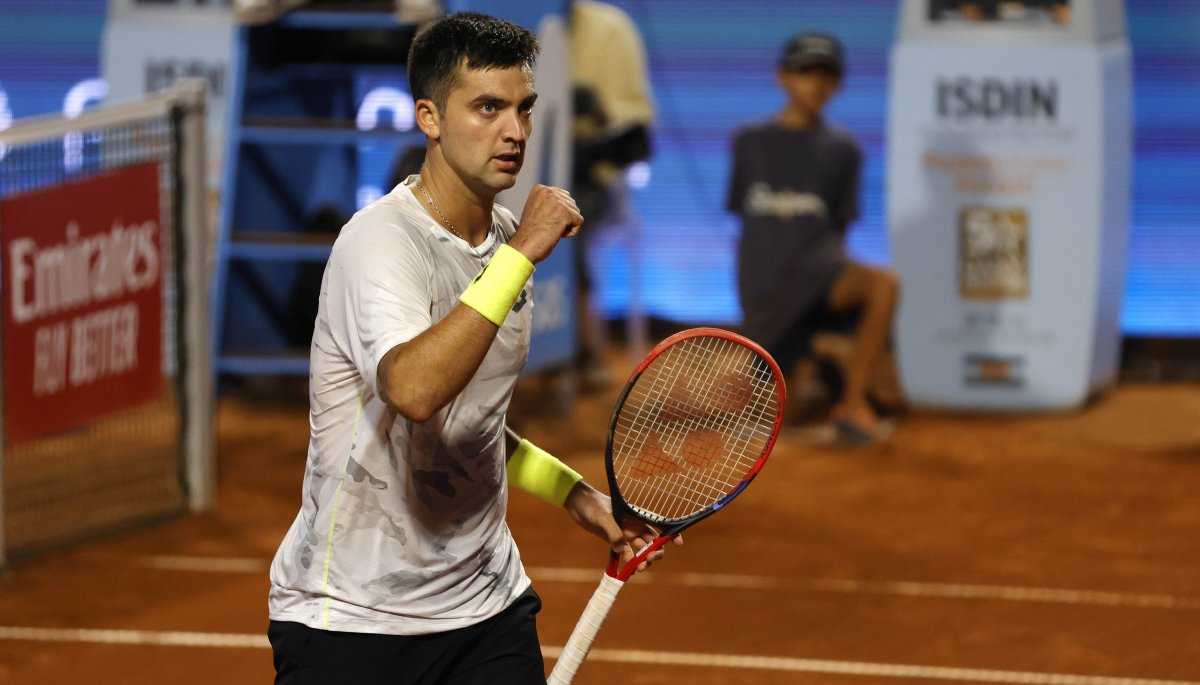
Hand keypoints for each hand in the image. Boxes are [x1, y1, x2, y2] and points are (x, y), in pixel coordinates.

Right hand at [508, 184, 582, 263]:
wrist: (524, 246)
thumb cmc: (530, 233)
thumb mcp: (538, 210)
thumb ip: (550, 202)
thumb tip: (568, 200)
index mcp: (540, 189)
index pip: (563, 196)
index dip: (557, 213)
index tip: (544, 221)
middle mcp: (549, 191)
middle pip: (571, 203)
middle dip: (564, 218)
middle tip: (547, 226)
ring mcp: (557, 201)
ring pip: (576, 213)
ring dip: (567, 225)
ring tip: (551, 230)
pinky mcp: (565, 212)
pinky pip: (579, 222)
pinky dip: (572, 232)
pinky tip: (557, 234)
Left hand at [563, 481, 681, 573]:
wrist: (577, 503)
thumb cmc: (592, 505)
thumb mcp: (603, 518)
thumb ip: (614, 533)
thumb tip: (622, 549)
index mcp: (635, 515)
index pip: (658, 524)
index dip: (670, 533)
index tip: (678, 543)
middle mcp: (633, 525)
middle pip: (651, 541)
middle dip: (654, 552)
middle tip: (649, 560)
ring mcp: (624, 533)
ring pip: (640, 549)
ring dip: (643, 560)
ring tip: (639, 568)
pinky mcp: (613, 539)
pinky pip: (625, 553)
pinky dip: (628, 562)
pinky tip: (628, 570)